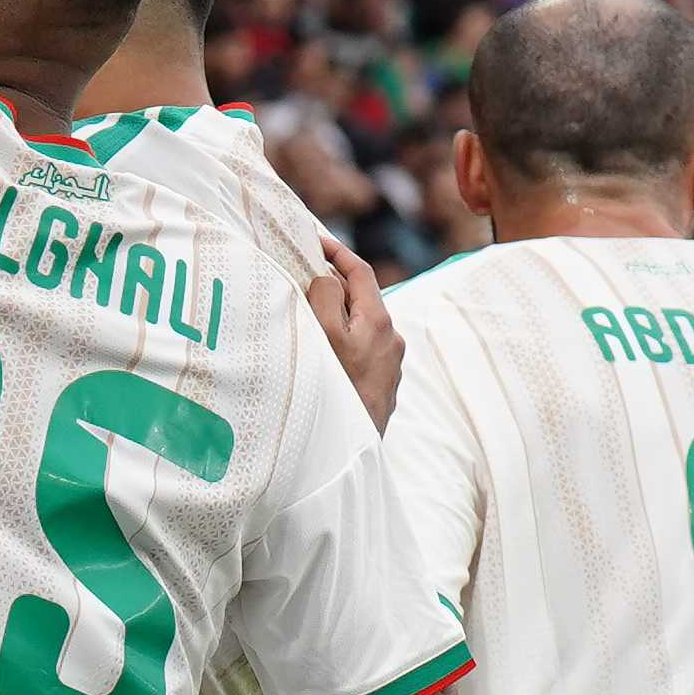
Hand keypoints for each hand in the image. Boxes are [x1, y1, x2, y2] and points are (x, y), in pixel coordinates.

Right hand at [305, 237, 399, 428]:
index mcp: (378, 322)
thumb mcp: (323, 336)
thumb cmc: (334, 392)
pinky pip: (361, 353)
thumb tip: (327, 281)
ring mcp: (390, 366)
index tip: (314, 241)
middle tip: (302, 278)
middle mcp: (390, 341)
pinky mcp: (383, 388)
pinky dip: (342, 344)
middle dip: (333, 286)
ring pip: (360, 328)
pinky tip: (323, 358)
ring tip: (308, 322)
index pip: (359, 272)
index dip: (337, 252)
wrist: (350, 453)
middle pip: (360, 300)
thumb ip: (326, 298)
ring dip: (337, 318)